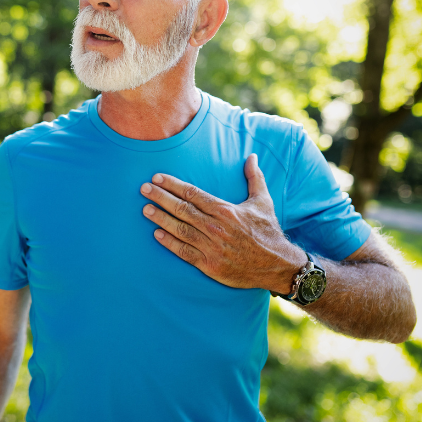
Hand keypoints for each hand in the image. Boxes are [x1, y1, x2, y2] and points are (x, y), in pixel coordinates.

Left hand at [140, 154, 301, 292]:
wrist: (278, 265)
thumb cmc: (268, 232)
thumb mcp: (263, 202)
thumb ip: (254, 178)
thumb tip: (252, 156)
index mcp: (226, 210)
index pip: (193, 194)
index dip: (173, 185)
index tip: (157, 178)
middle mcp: (216, 227)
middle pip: (182, 209)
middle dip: (160, 197)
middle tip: (144, 189)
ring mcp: (212, 247)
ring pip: (180, 230)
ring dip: (161, 218)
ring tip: (145, 210)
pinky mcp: (210, 265)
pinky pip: (185, 252)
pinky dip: (170, 243)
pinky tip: (156, 234)